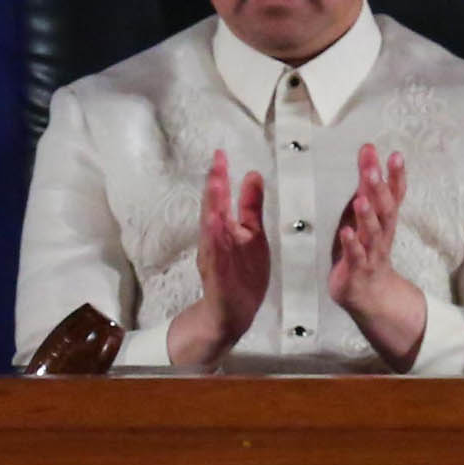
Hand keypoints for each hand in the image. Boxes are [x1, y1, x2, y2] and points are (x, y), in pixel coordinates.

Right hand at [162, 151, 268, 370]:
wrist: (232, 311)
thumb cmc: (240, 270)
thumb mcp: (251, 234)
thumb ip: (250, 205)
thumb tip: (252, 174)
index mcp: (225, 229)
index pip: (220, 198)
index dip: (220, 176)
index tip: (220, 153)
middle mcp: (216, 241)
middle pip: (213, 209)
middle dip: (214, 187)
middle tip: (216, 164)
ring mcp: (216, 259)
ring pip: (211, 232)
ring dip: (212, 210)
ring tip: (214, 186)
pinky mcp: (218, 278)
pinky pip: (215, 260)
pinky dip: (214, 245)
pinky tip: (215, 227)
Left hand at [329, 144, 428, 368]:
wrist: (370, 294)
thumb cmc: (367, 248)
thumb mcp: (369, 212)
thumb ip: (368, 184)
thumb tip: (368, 149)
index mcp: (385, 220)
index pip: (395, 195)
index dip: (396, 176)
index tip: (395, 156)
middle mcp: (382, 235)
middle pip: (385, 211)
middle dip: (380, 191)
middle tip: (373, 170)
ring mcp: (371, 253)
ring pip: (372, 233)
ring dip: (367, 216)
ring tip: (360, 200)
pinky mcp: (357, 269)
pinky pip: (356, 257)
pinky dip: (352, 245)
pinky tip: (347, 232)